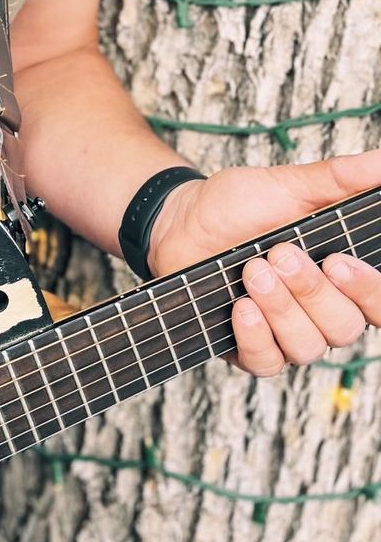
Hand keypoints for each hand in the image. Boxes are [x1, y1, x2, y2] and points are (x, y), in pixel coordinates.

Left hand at [146, 151, 380, 377]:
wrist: (181, 219)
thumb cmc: (239, 204)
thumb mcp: (289, 185)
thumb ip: (339, 179)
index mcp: (341, 277)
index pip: (378, 304)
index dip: (368, 291)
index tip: (337, 261)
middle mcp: (321, 311)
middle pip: (345, 327)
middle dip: (311, 291)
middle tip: (279, 253)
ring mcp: (286, 333)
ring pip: (307, 346)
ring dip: (281, 308)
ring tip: (251, 270)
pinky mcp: (250, 349)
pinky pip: (266, 362)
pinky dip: (255, 336)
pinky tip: (240, 307)